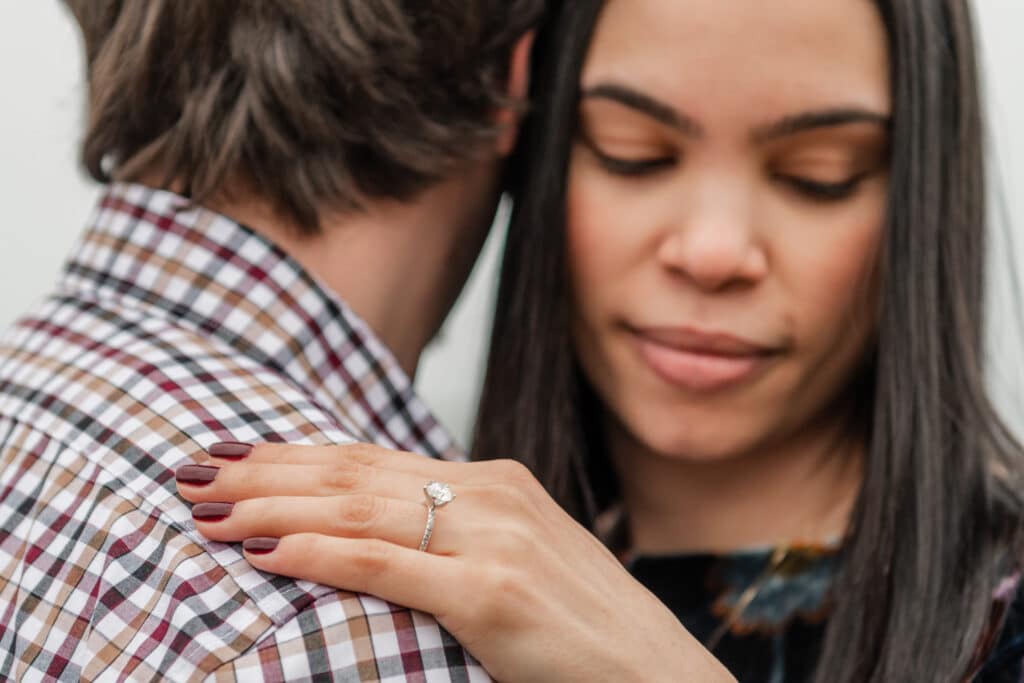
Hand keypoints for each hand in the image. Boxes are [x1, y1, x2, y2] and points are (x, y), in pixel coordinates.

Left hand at [176, 443, 733, 682]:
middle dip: (265, 471)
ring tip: (205, 506)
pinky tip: (263, 551)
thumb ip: (451, 534)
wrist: (658, 675)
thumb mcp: (514, 560)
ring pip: (357, 507)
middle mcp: (491, 494)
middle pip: (352, 472)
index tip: (233, 454)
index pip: (370, 457)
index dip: (293, 454)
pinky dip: (317, 552)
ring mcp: (494, 538)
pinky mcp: (493, 592)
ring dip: (271, 504)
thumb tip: (370, 532)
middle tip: (193, 470)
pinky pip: (384, 564)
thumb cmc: (581, 628)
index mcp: (495, 483)